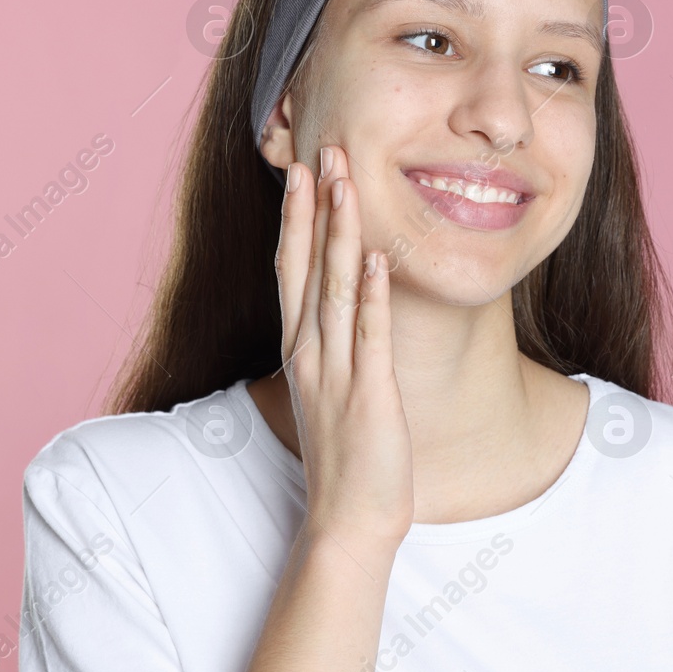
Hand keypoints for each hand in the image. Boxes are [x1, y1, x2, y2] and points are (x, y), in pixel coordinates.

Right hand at [275, 146, 413, 557]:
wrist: (348, 521)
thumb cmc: (346, 458)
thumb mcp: (331, 389)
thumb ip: (332, 345)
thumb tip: (346, 305)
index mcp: (301, 349)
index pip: (292, 268)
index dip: (296, 217)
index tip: (302, 169)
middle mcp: (311, 353)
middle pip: (306, 265)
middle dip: (312, 206)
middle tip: (320, 150)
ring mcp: (337, 373)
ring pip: (335, 288)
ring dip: (340, 233)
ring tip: (345, 182)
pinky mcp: (369, 395)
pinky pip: (371, 337)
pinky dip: (374, 296)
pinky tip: (380, 258)